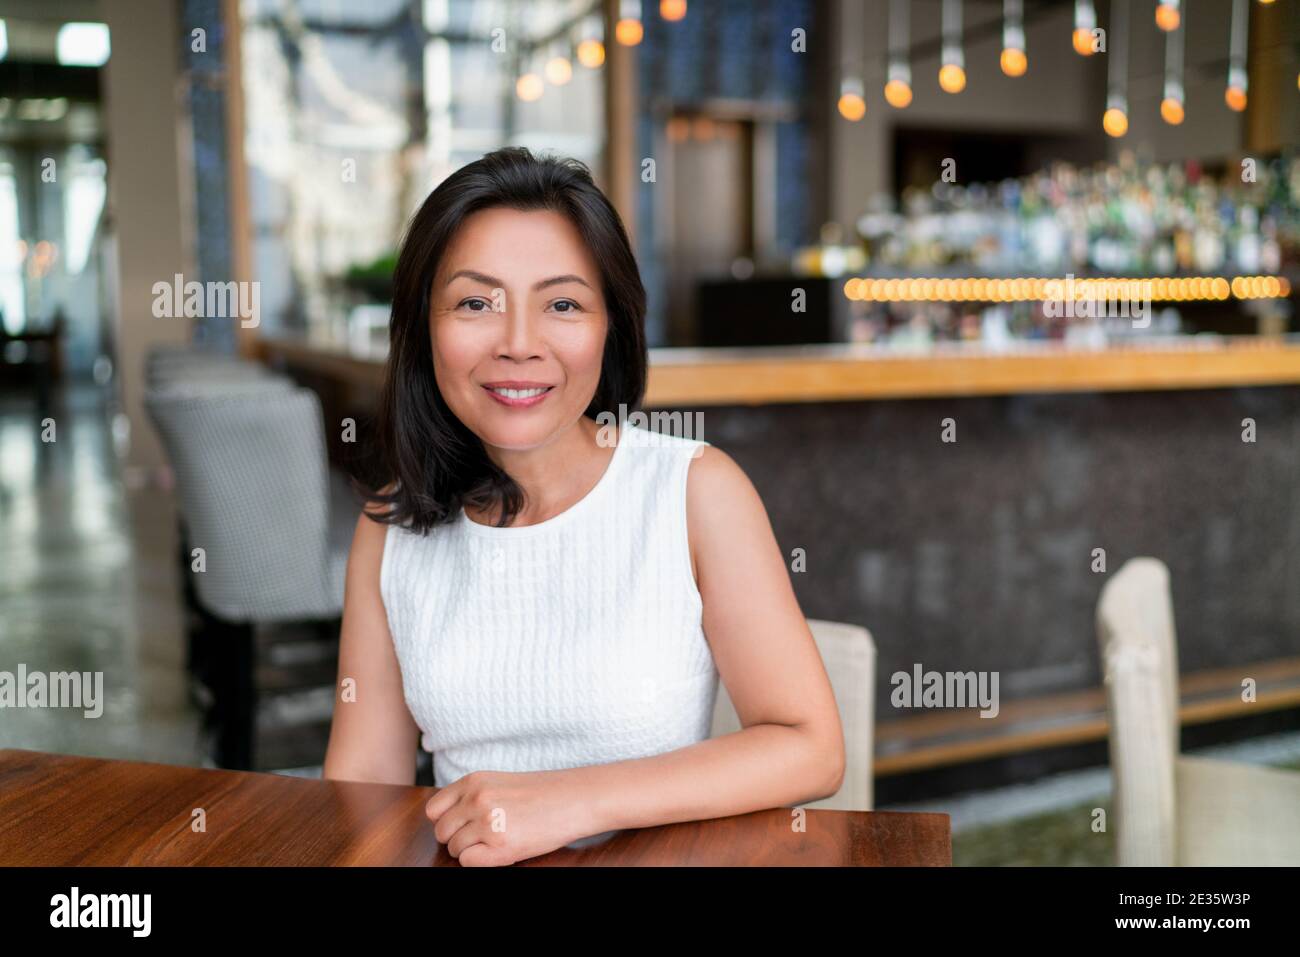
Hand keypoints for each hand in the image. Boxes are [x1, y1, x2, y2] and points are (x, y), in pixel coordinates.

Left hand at [425, 768, 599, 865]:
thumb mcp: (498, 783)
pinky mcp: (501, 846)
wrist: (574, 799)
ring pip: (455, 849)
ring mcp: (488, 823)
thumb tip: (444, 822)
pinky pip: (468, 862)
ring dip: (471, 850)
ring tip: (496, 841)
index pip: (434, 809)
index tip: (461, 825)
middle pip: (442, 832)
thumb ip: (471, 796)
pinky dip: (480, 861)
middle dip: (457, 838)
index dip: (445, 821)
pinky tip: (501, 850)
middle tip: (481, 837)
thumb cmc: (541, 793)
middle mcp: (477, 800)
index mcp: (474, 781)